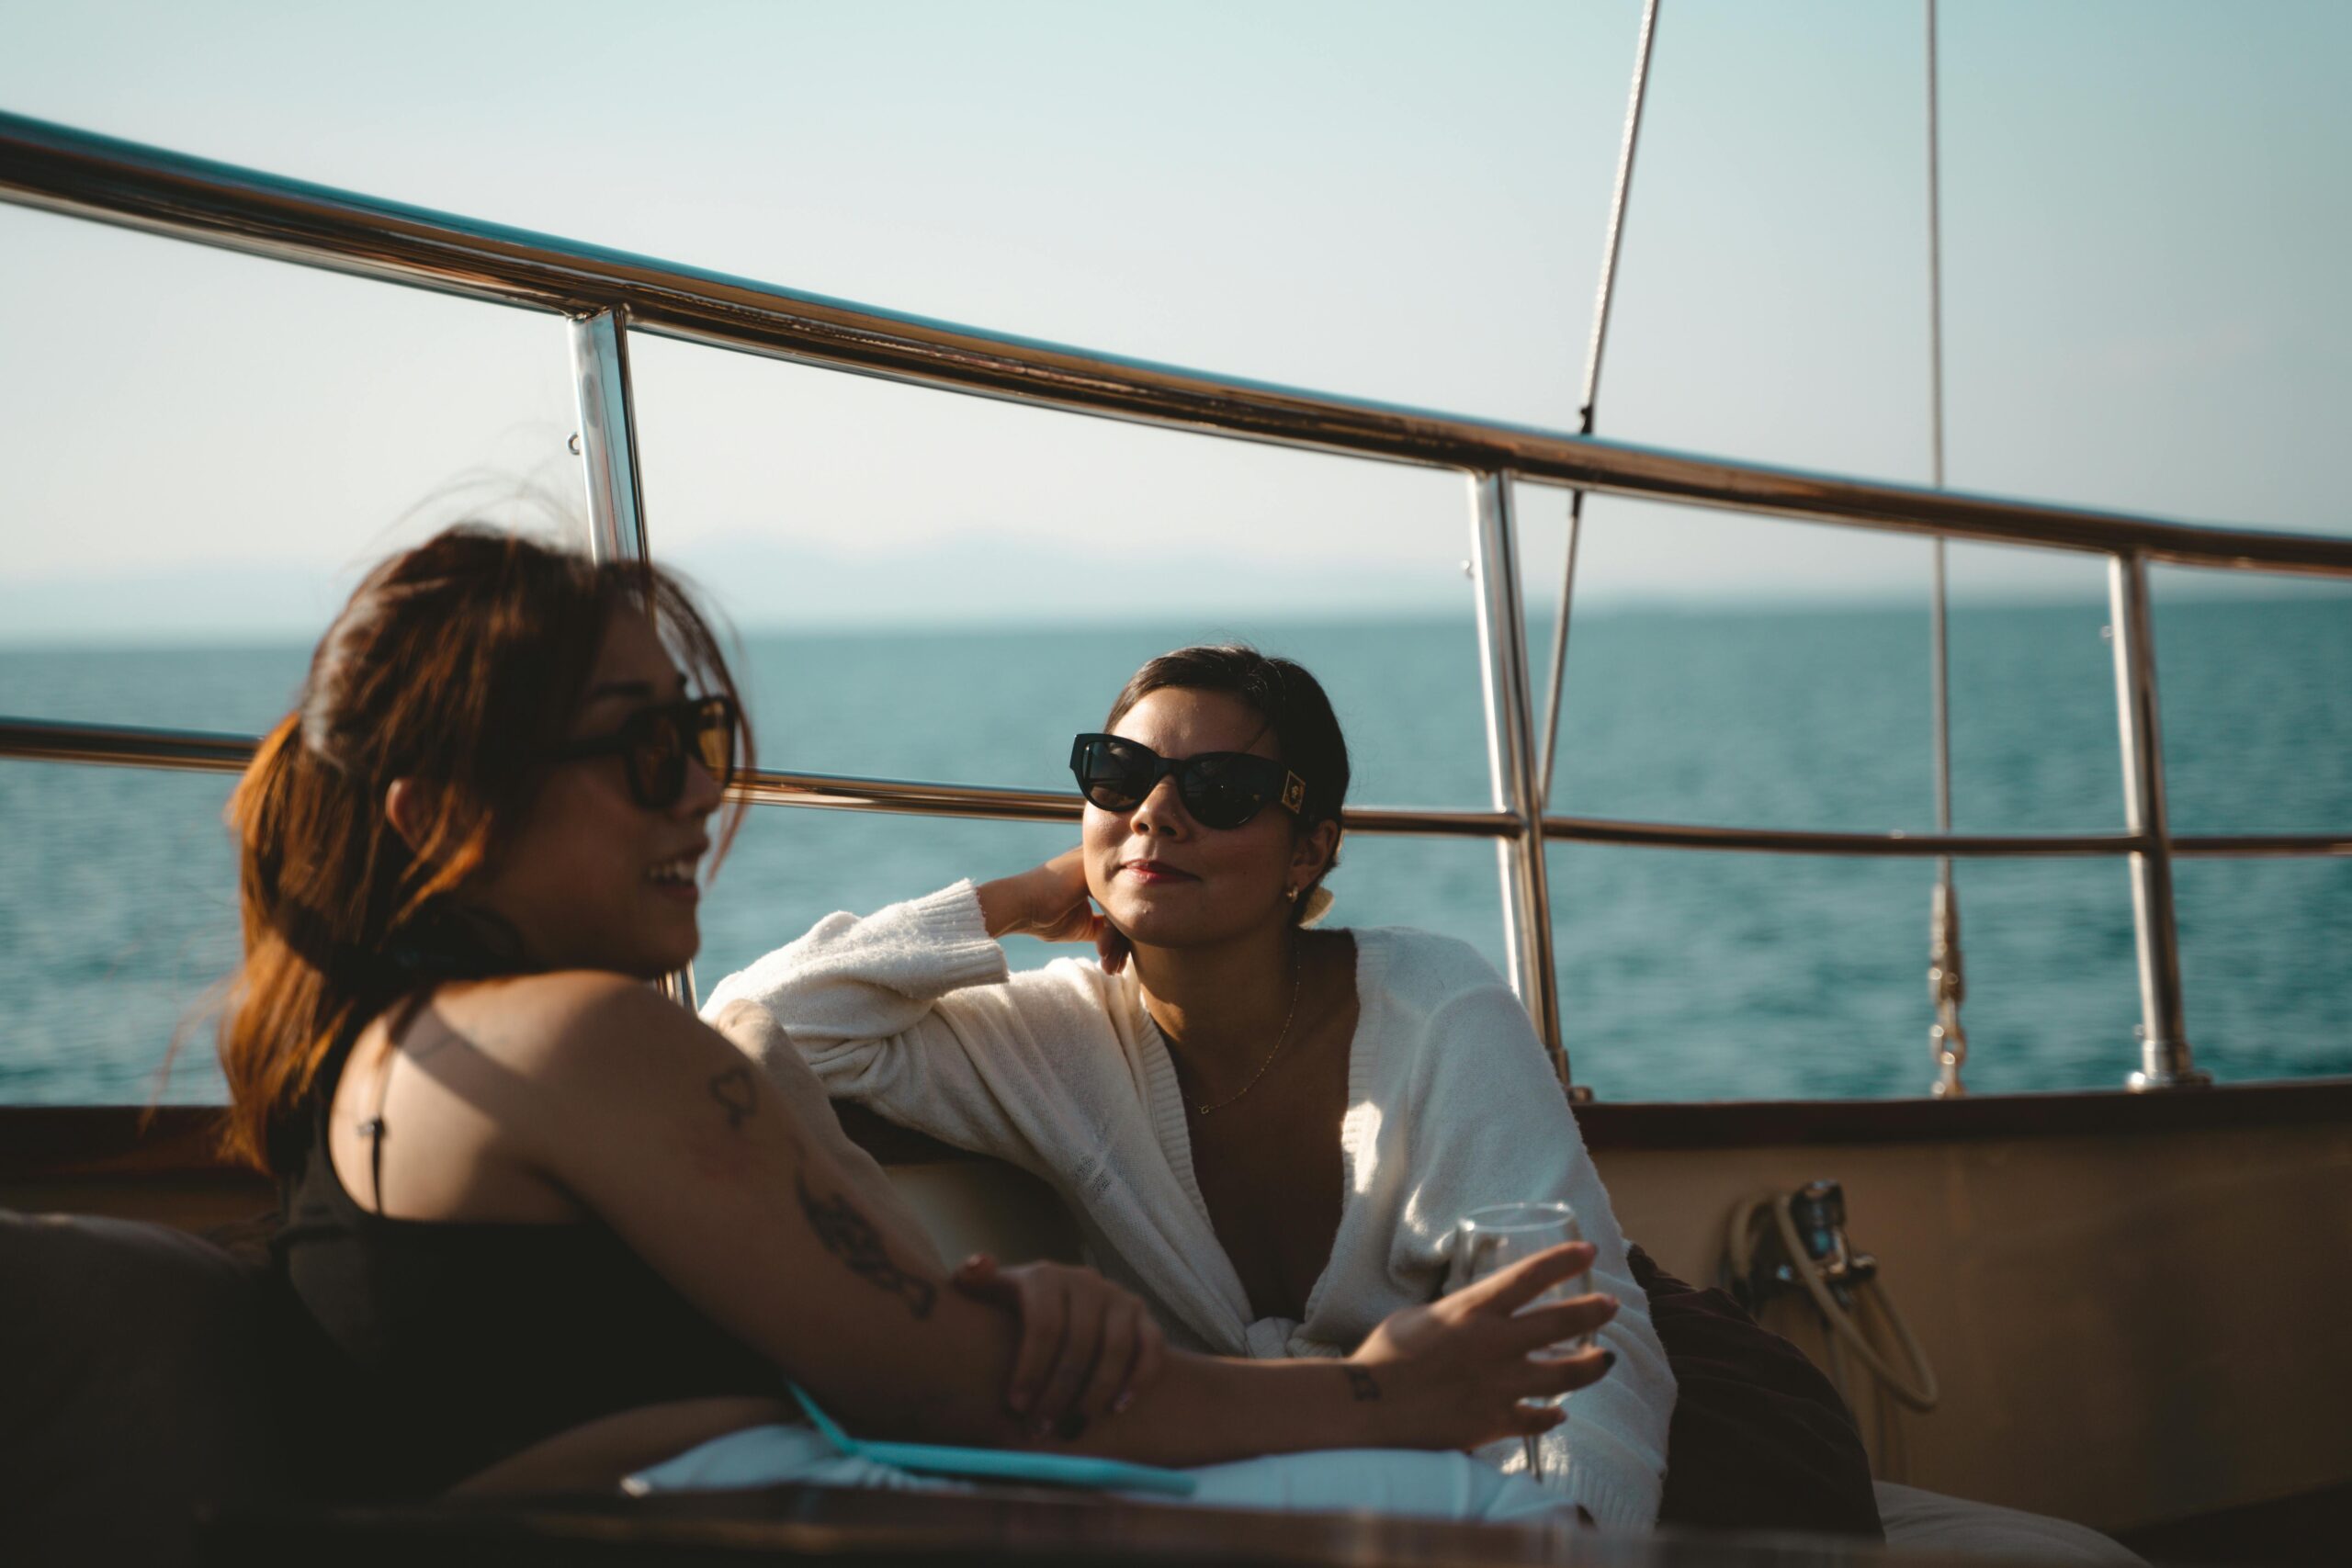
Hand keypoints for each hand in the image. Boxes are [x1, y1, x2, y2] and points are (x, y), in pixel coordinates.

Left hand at [952, 1254, 1165, 1434]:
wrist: (1052, 1307)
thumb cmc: (1010, 1311)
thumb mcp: (987, 1293)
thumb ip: (972, 1280)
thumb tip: (977, 1265)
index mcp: (1044, 1276)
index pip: (1044, 1325)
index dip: (1031, 1369)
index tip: (1016, 1407)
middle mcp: (1085, 1281)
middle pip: (1079, 1343)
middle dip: (1059, 1393)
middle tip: (1041, 1429)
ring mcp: (1118, 1297)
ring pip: (1117, 1348)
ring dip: (1097, 1392)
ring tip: (1075, 1426)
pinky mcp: (1143, 1316)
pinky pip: (1151, 1348)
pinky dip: (1139, 1379)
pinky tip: (1117, 1408)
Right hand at [978, 848, 1131, 974]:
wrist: (1017, 906)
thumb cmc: (1042, 916)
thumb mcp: (1081, 924)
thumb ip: (1103, 925)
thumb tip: (1124, 941)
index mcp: (1101, 878)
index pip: (1122, 909)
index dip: (1120, 939)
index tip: (1116, 965)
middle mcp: (1104, 869)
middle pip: (1126, 911)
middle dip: (1122, 946)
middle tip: (1115, 971)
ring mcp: (1100, 869)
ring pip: (1122, 912)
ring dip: (1116, 947)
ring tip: (1110, 969)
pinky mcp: (1095, 876)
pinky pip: (1114, 909)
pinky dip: (1110, 937)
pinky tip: (1102, 955)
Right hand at [1349, 1240, 1617, 1451]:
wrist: (1367, 1408)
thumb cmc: (1382, 1357)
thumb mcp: (1417, 1318)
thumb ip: (1452, 1315)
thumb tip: (1465, 1316)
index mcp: (1473, 1309)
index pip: (1531, 1276)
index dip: (1564, 1261)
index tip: (1588, 1252)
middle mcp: (1495, 1343)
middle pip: (1561, 1322)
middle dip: (1593, 1311)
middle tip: (1611, 1305)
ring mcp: (1500, 1385)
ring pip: (1565, 1374)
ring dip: (1591, 1365)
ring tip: (1606, 1359)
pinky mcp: (1495, 1421)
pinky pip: (1536, 1419)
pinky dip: (1550, 1416)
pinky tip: (1559, 1413)